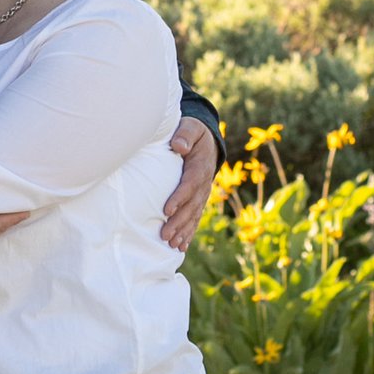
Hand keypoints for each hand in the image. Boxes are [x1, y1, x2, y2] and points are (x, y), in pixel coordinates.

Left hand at [161, 117, 218, 253]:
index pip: (189, 185)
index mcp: (200, 167)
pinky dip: (189, 233)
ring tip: (173, 245)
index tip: (166, 210)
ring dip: (183, 231)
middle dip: (179, 222)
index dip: (179, 198)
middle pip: (191, 206)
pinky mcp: (198, 201)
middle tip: (165, 235)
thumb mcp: (190, 127)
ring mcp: (202, 194)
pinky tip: (181, 246)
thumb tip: (179, 146)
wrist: (207, 141)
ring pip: (193, 216)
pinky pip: (195, 218)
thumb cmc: (193, 133)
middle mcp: (203, 184)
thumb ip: (185, 134)